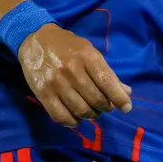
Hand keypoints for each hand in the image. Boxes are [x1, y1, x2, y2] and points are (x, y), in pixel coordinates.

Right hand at [17, 24, 132, 126]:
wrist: (36, 40)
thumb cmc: (67, 45)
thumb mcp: (89, 52)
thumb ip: (107, 72)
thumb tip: (126, 92)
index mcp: (87, 56)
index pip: (107, 82)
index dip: (119, 98)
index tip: (126, 107)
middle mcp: (72, 70)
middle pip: (96, 99)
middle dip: (105, 107)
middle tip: (105, 106)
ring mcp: (56, 82)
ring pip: (81, 110)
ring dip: (91, 115)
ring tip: (92, 111)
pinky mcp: (43, 93)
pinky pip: (61, 116)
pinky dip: (72, 122)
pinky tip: (76, 118)